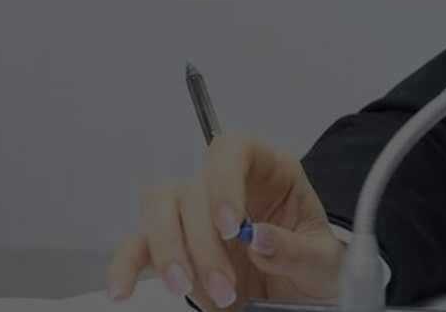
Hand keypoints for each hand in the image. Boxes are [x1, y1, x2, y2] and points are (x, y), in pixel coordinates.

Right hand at [107, 134, 344, 306]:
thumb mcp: (323, 259)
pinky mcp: (174, 247)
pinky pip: (136, 246)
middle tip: (226, 287)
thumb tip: (258, 239)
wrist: (303, 294)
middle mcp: (227, 185)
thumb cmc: (315, 264)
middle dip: (203, 244)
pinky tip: (122, 289)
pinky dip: (125, 265)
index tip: (232, 227)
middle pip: (193, 190)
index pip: (234, 150)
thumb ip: (295, 249)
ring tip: (188, 289)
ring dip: (169, 253)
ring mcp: (195, 214)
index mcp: (270, 171)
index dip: (225, 181)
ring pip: (159, 212)